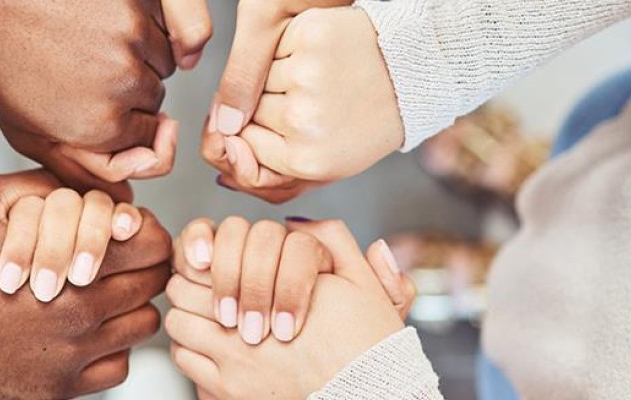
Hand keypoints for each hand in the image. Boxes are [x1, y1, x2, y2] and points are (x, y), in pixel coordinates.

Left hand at [0, 0, 204, 194]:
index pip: (150, 138)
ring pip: (162, 60)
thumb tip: (128, 198)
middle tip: (83, 70)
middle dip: (128, 90)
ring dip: (138, 55)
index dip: (123, 123)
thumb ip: (83, 171)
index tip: (96, 105)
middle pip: (155, 98)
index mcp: (102, 124)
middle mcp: (124, 82)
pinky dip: (142, 24)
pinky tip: (100, 22)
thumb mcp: (29, 136)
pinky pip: (161, 24)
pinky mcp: (137, 0)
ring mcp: (133, 35)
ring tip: (90, 45)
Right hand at [0, 167, 172, 398]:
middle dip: (141, 264)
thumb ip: (30, 183)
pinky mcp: (56, 391)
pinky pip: (117, 369)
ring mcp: (72, 360)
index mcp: (71, 266)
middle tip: (118, 256)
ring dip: (131, 305)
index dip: (146, 230)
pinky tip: (84, 331)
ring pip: (142, 327)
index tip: (127, 228)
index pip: (153, 245)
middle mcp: (81, 318)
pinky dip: (112, 349)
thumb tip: (75, 178)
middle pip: (154, 285)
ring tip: (103, 291)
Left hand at [166, 220, 405, 398]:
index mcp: (278, 286)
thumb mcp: (363, 282)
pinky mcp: (228, 390)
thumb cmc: (367, 345)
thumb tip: (297, 222)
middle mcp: (250, 322)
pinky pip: (183, 358)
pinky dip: (188, 347)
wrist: (370, 394)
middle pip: (185, 286)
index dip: (209, 252)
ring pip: (179, 321)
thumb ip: (333, 241)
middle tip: (203, 283)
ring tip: (205, 314)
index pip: (217, 256)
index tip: (211, 258)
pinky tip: (208, 345)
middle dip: (192, 281)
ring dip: (188, 314)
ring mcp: (235, 358)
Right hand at [204, 7, 403, 203]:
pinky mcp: (309, 36)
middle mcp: (302, 119)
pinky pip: (273, 46)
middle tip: (314, 103)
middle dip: (267, 107)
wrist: (409, 74)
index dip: (255, 134)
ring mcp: (305, 75)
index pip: (241, 146)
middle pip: (246, 113)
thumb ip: (270, 175)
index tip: (284, 127)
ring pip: (256, 78)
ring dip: (276, 77)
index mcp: (305, 159)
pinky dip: (287, 49)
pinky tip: (316, 56)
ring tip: (317, 80)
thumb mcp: (324, 164)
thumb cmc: (365, 121)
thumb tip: (221, 173)